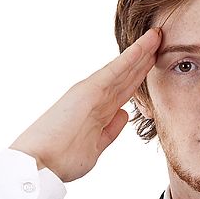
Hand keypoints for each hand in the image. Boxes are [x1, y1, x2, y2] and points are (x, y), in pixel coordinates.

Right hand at [10, 28, 160, 181]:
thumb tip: (124, 114)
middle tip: (161, 41)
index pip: (125, 90)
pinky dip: (131, 56)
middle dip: (145, 60)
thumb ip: (110, 130)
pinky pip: (116, 70)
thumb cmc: (60, 159)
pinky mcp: (89, 90)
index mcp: (97, 111)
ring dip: (142, 52)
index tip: (156, 63)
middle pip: (127, 76)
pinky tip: (146, 44)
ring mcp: (92, 91)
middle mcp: (95, 97)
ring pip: (124, 68)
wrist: (38, 163)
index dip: (141, 76)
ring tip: (157, 35)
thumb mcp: (95, 146)